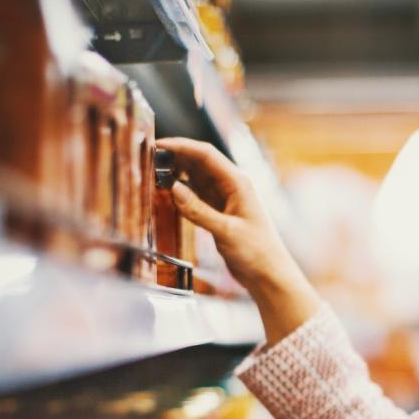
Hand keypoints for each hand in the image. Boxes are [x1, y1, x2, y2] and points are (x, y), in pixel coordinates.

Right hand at [155, 137, 320, 343]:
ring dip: (177, 173)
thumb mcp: (226, 231)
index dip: (181, 146)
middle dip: (175, 156)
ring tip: (154, 172)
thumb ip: (198, 210)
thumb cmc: (257, 252)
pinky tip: (168, 192)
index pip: (206, 154)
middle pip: (199, 162)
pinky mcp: (218, 212)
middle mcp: (231, 185)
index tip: (158, 144)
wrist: (268, 274)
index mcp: (237, 182)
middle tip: (150, 157)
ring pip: (196, 177)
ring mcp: (224, 198)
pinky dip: (182, 191)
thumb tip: (173, 189)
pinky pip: (196, 195)